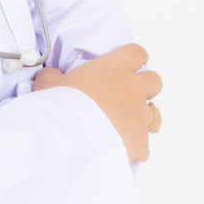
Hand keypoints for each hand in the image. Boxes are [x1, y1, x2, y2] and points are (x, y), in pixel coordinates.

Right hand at [32, 43, 162, 162]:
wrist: (68, 137)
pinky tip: (123, 150)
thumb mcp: (48, 84)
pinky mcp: (140, 141)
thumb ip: (53, 76)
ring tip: (127, 126)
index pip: (137, 53)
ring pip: (155, 114)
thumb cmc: (60, 106)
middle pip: (154, 81)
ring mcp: (139, 115)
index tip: (126, 66)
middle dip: (144, 88)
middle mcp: (133, 88)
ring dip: (143, 118)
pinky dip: (136, 148)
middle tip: (126, 97)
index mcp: (114, 67)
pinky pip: (145, 145)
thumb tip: (51, 76)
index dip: (133, 59)